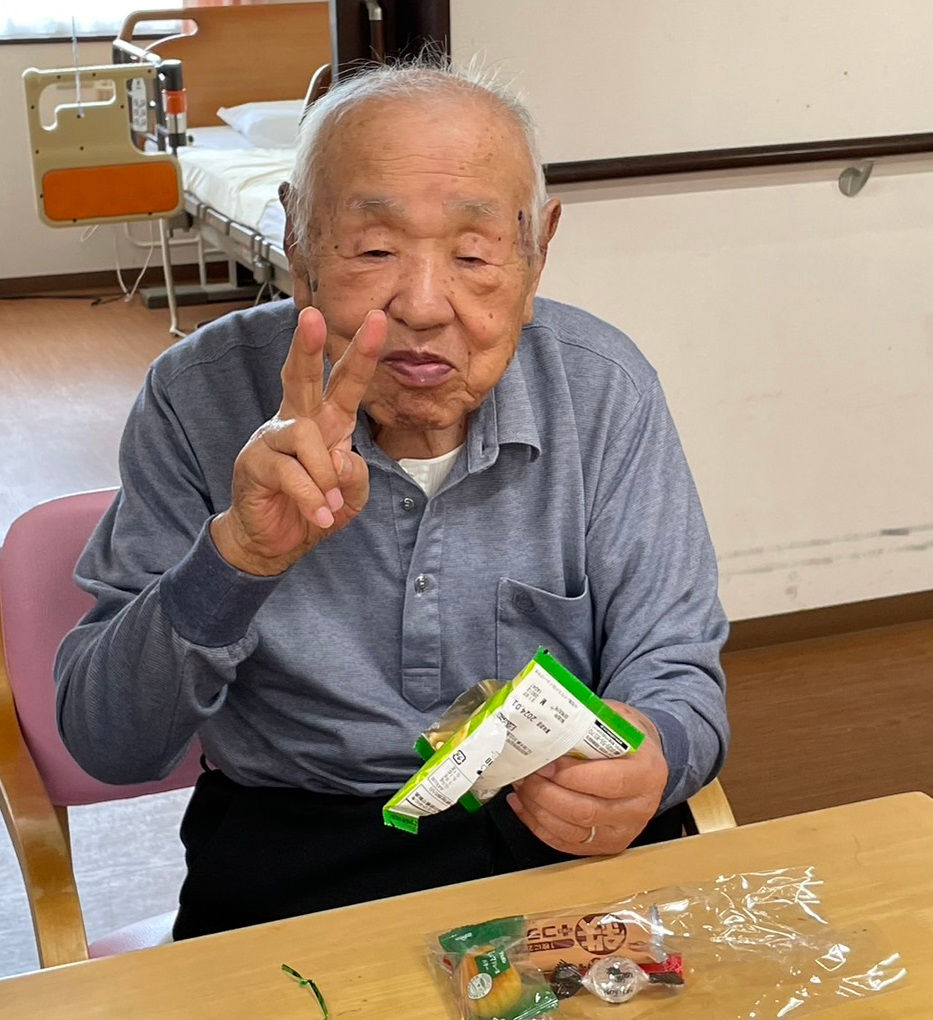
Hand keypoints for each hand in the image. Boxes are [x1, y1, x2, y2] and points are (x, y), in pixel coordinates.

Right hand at [211, 306, 386, 574]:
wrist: (273, 545)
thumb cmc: (315, 511)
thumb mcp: (351, 498)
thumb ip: (355, 477)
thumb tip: (341, 456)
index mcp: (327, 423)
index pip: (345, 383)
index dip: (361, 353)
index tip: (377, 319)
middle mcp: (298, 422)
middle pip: (302, 377)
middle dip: (309, 346)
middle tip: (313, 316)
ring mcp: (272, 439)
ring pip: (305, 435)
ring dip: (324, 475)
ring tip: (329, 505)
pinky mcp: (255, 462)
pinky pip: (291, 472)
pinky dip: (311, 497)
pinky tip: (318, 516)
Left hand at [506, 701, 669, 855]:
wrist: (645, 760)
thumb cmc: (626, 737)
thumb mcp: (615, 718)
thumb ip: (586, 722)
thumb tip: (546, 723)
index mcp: (646, 773)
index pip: (608, 782)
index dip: (571, 776)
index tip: (546, 764)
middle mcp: (638, 808)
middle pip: (585, 811)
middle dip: (546, 794)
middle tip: (526, 775)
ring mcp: (622, 831)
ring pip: (572, 831)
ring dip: (538, 809)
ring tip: (522, 787)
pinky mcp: (605, 844)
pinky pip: (567, 843)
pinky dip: (539, 825)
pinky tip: (524, 805)